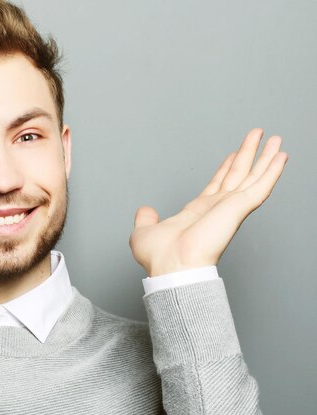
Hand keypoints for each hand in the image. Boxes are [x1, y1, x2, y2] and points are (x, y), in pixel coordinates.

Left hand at [129, 128, 287, 276]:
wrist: (172, 266)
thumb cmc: (160, 258)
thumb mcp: (144, 233)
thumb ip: (146, 219)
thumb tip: (145, 211)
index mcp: (197, 213)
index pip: (216, 185)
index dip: (225, 168)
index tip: (233, 154)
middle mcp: (217, 209)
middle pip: (237, 175)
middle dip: (247, 155)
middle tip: (258, 136)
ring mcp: (229, 208)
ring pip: (252, 176)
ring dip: (265, 157)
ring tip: (275, 138)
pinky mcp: (238, 208)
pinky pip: (260, 186)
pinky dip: (272, 171)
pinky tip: (281, 156)